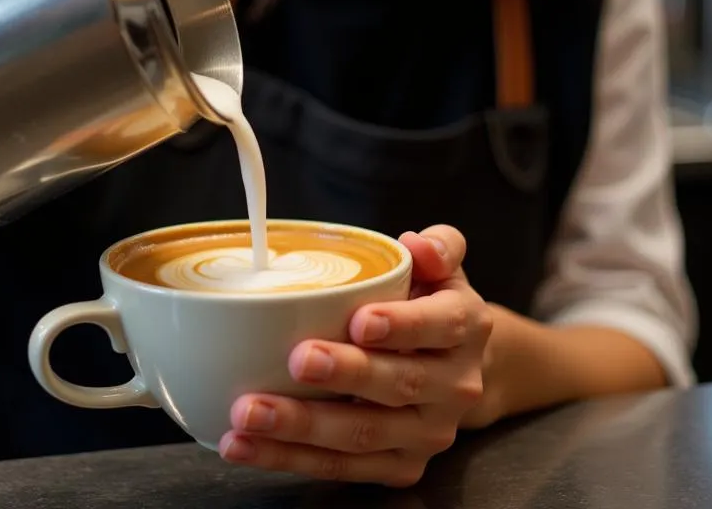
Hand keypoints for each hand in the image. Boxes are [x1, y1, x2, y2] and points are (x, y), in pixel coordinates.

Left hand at [220, 226, 492, 487]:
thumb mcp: (442, 268)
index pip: (440, 326)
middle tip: (298, 359)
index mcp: (465, 328)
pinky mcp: (400, 467)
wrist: (455, 369)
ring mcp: (428, 434)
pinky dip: (290, 459)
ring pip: (363, 435)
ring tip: (248, 413)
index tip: (360, 321)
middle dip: (346, 374)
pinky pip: (341, 468)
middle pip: (399, 384)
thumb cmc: (430, 304)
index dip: (402, 326)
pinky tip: (245, 446)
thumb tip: (417, 243)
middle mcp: (455, 387)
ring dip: (302, 426)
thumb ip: (439, 247)